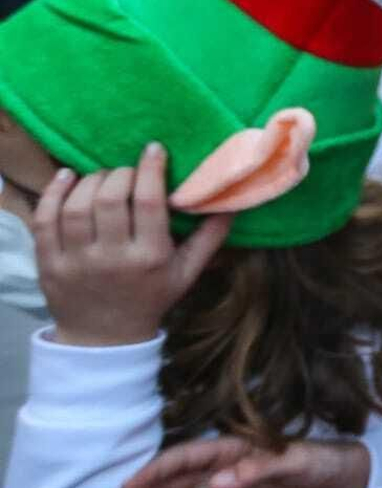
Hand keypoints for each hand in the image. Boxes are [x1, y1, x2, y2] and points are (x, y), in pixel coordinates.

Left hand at [33, 144, 231, 347]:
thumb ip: (209, 239)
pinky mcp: (48, 263)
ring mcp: (75, 261)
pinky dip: (52, 193)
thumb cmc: (150, 299)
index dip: (151, 170)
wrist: (104, 338)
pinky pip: (44, 219)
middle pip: (110, 198)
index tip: (153, 149)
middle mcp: (111, 258)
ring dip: (90, 181)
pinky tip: (66, 178)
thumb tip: (231, 203)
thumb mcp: (187, 273)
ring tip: (102, 177)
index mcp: (149, 258)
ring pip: (77, 206)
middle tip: (127, 171)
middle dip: (119, 173)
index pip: (149, 202)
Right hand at [101, 436, 369, 487]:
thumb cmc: (316, 459)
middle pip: (166, 485)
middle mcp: (214, 471)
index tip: (128, 487)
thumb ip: (258, 467)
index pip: (182, 457)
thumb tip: (218, 481)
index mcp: (227, 449)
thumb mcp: (294, 460)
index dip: (154, 470)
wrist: (335, 481)